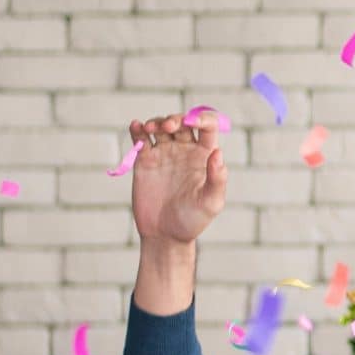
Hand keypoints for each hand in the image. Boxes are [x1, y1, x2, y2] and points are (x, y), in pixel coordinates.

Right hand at [130, 113, 226, 246]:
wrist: (165, 235)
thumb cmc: (193, 221)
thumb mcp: (210, 202)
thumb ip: (217, 178)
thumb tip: (218, 152)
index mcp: (205, 156)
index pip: (207, 127)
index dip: (201, 118)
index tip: (192, 122)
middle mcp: (185, 150)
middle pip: (182, 123)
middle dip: (175, 119)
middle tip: (168, 128)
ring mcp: (164, 153)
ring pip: (160, 126)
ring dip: (156, 121)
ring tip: (150, 128)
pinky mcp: (145, 160)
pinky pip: (141, 139)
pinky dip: (138, 129)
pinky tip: (136, 126)